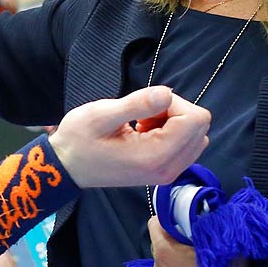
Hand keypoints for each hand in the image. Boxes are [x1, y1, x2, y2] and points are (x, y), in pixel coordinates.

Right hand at [48, 86, 209, 188]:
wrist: (67, 167)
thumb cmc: (78, 140)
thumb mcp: (101, 115)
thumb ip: (137, 104)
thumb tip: (167, 93)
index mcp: (156, 156)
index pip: (195, 119)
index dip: (173, 103)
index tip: (145, 107)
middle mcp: (168, 169)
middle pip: (200, 126)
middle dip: (175, 111)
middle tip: (143, 115)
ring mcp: (168, 173)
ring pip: (196, 134)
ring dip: (174, 121)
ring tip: (142, 124)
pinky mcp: (165, 171)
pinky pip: (187, 144)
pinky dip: (172, 132)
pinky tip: (145, 131)